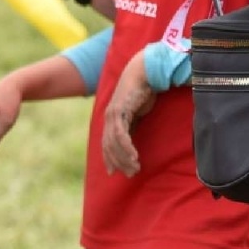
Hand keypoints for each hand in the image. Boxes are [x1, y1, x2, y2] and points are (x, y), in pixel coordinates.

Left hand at [101, 50, 155, 177]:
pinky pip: (121, 133)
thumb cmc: (141, 93)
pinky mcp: (119, 111)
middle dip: (118, 162)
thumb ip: (133, 126)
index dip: (109, 159)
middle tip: (130, 174)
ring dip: (124, 158)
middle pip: (109, 146)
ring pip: (114, 142)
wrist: (142, 73)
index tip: (114, 173)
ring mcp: (112, 114)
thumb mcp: (136, 114)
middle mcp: (109, 118)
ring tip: (135, 168)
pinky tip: (134, 156)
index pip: (106, 144)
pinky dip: (126, 146)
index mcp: (111, 120)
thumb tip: (134, 140)